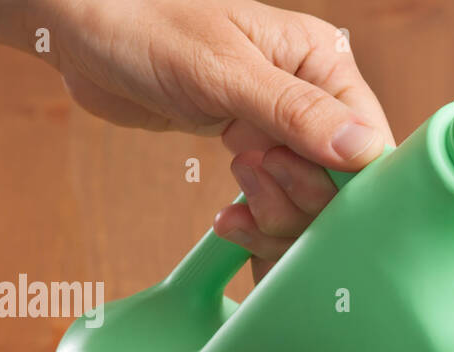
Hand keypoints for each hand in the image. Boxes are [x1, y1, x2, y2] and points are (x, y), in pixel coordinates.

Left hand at [34, 0, 392, 277]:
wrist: (82, 29)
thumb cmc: (144, 23)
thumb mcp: (223, 71)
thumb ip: (295, 113)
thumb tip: (363, 150)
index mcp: (324, 61)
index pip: (371, 141)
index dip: (346, 183)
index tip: (300, 188)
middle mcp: (313, 97)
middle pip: (342, 184)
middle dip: (300, 201)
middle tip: (248, 176)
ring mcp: (283, 129)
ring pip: (310, 205)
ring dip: (275, 218)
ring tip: (233, 195)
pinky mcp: (254, 153)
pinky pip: (277, 206)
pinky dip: (257, 226)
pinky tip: (229, 223)